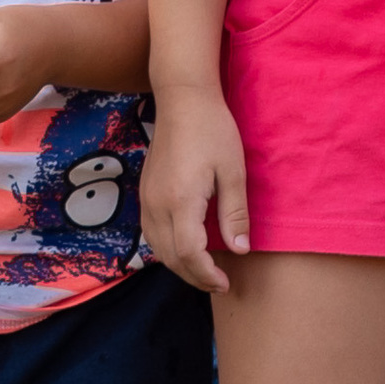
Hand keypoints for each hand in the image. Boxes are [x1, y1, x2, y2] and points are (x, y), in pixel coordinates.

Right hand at [142, 86, 249, 295]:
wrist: (183, 100)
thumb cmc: (213, 130)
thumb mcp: (233, 171)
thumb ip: (234, 213)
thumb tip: (239, 250)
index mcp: (181, 200)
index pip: (190, 253)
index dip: (206, 274)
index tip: (225, 283)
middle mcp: (157, 204)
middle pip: (170, 257)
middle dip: (194, 277)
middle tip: (218, 283)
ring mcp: (146, 199)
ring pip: (156, 248)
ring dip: (179, 266)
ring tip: (204, 271)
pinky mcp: (144, 193)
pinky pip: (151, 233)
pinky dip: (167, 249)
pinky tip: (186, 248)